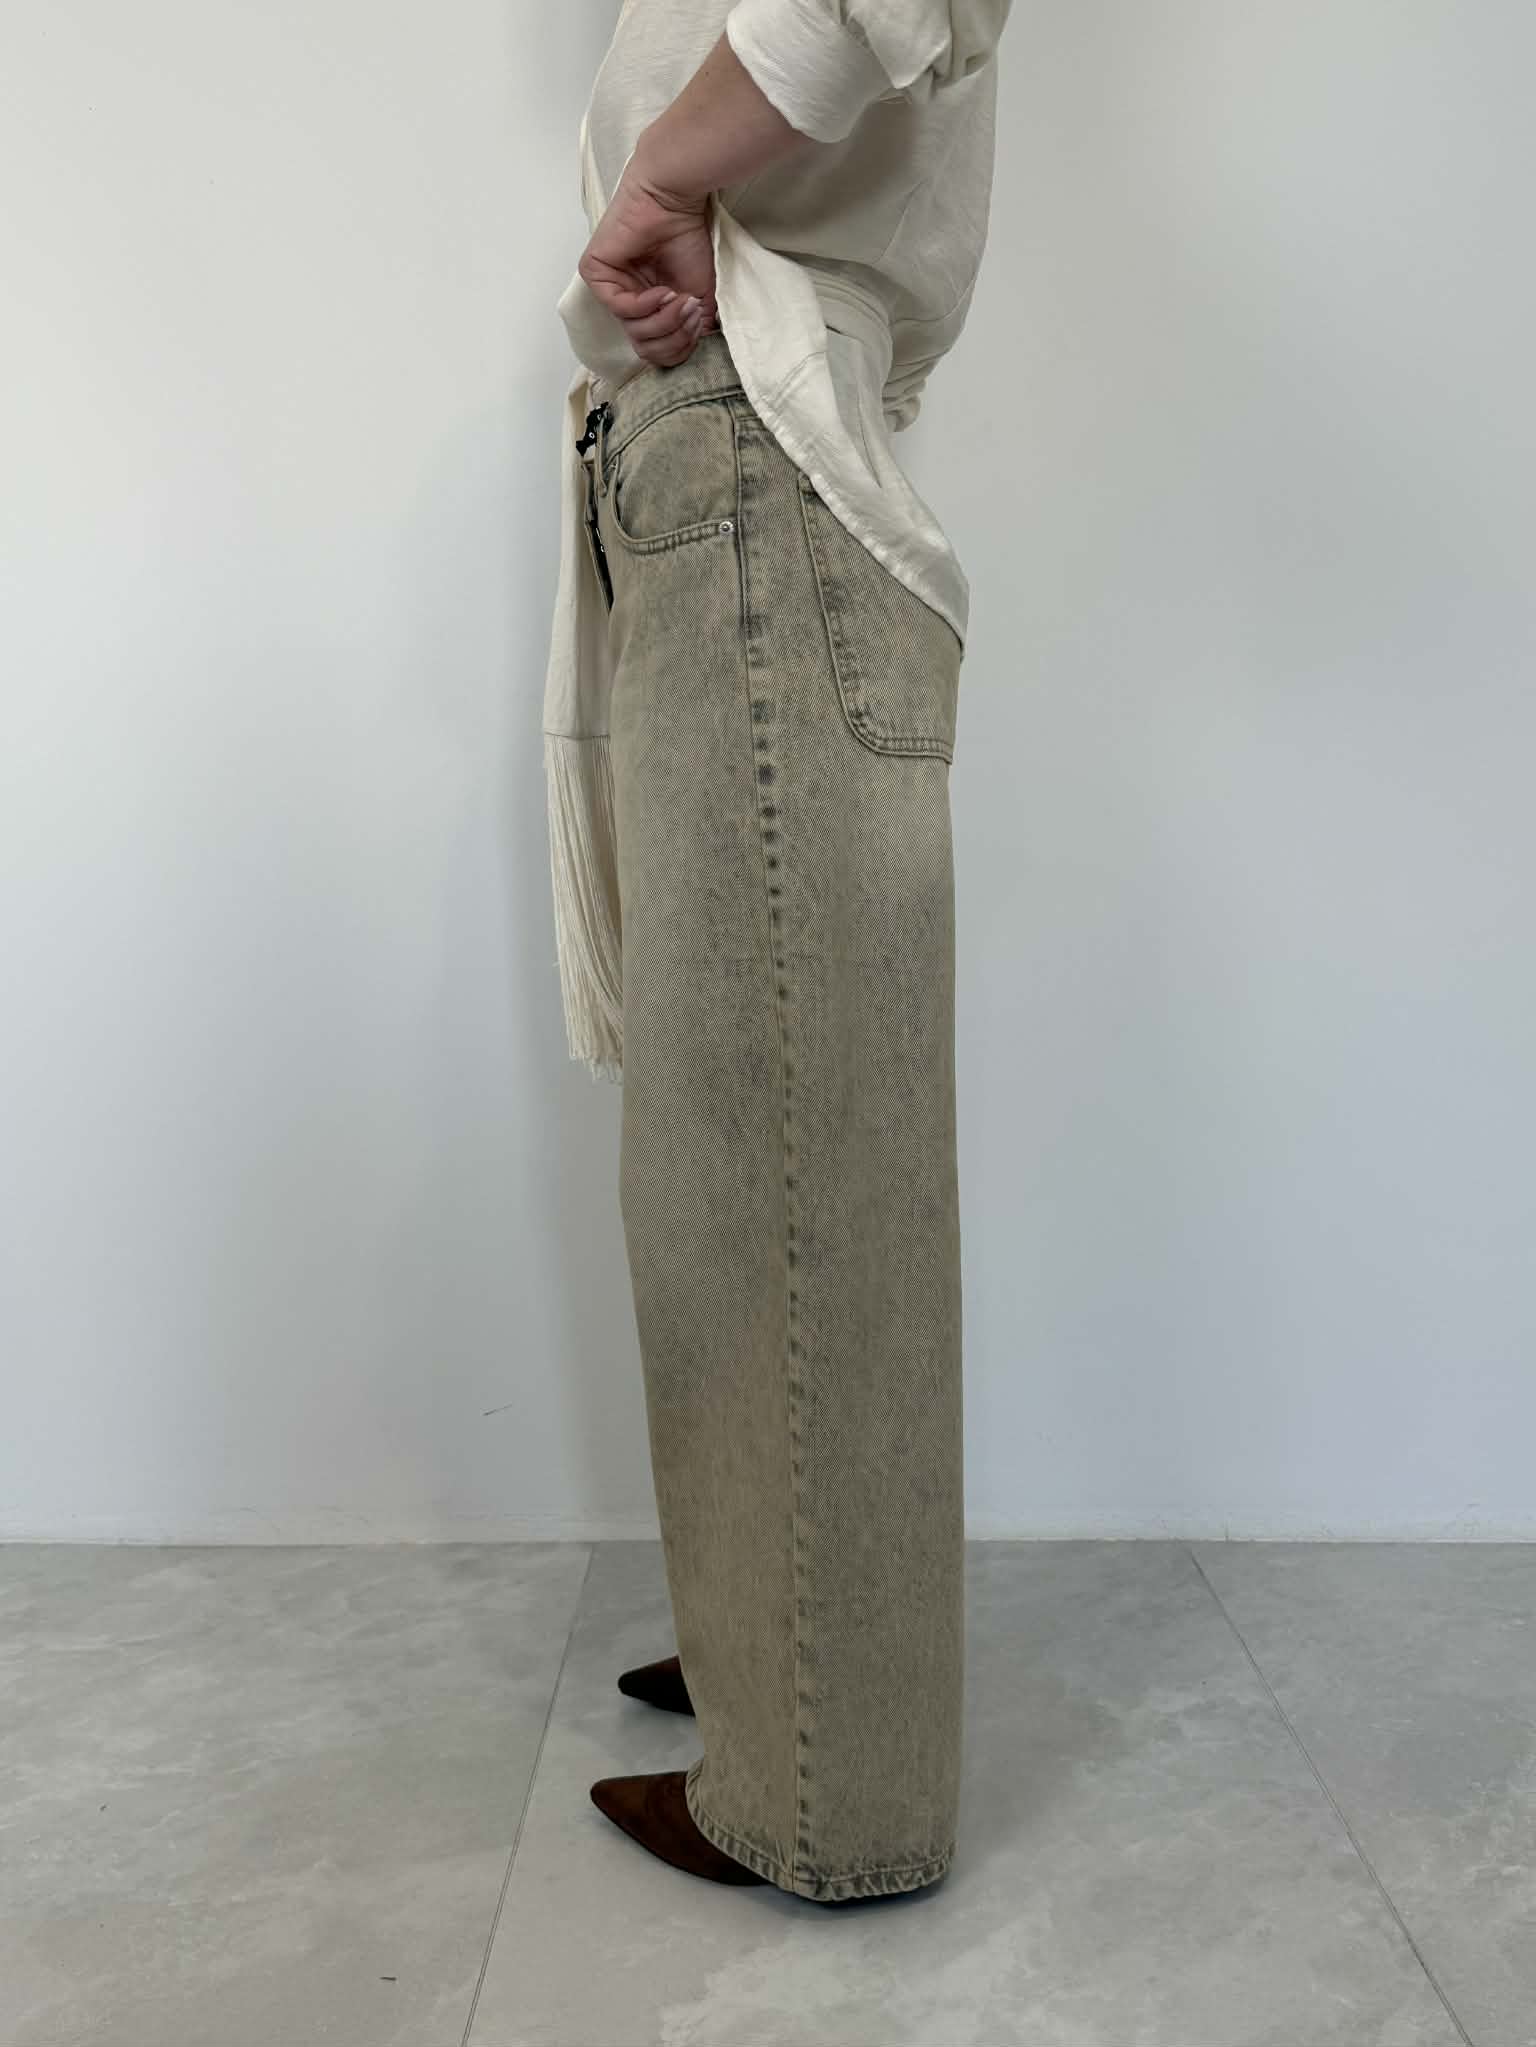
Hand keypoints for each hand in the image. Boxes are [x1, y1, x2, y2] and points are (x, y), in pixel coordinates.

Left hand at [577, 156, 718, 367]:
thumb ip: (693, 327)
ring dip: (664, 320)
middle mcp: (626, 302)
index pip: (656, 350)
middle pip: (646, 348)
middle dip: (673, 336)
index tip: (697, 322)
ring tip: (679, 298)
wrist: (674, 203)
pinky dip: (645, 305)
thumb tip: (693, 348)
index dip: (680, 346)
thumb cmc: (686, 240)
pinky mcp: (595, 273)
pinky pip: (619, 309)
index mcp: (646, 308)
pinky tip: (662, 290)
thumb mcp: (699, 295)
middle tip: (690, 311)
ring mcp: (609, 289)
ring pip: (635, 332)